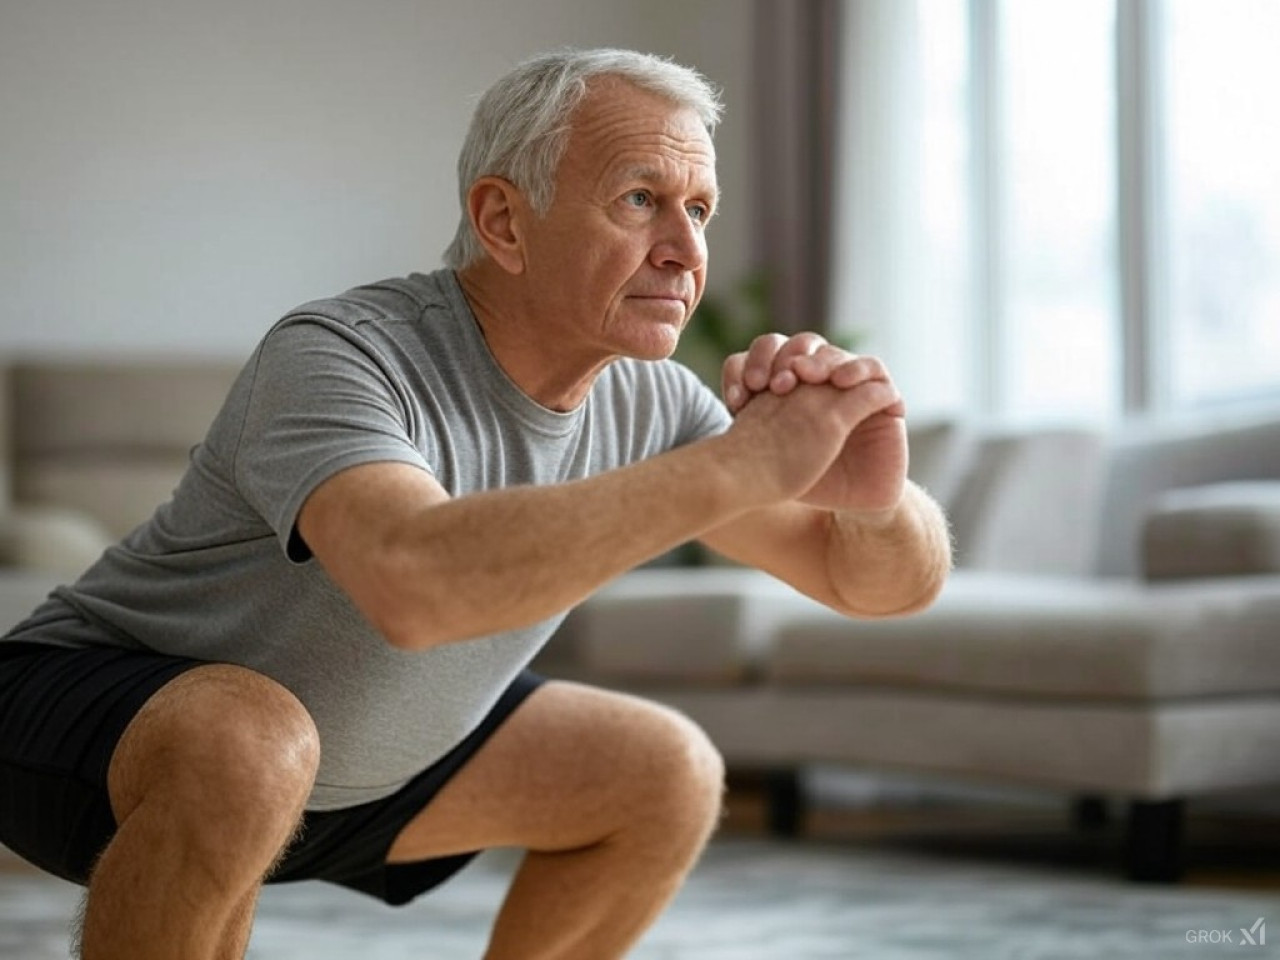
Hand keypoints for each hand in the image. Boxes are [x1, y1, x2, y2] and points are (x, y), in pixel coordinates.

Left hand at [721, 334, 907, 512]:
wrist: (852, 503)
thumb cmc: (810, 481)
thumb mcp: (772, 464)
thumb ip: (747, 444)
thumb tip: (714, 446)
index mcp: (785, 387)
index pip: (760, 357)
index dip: (746, 369)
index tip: (736, 401)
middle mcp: (816, 379)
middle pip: (796, 346)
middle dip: (781, 358)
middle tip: (771, 384)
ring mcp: (848, 385)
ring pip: (832, 352)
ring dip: (819, 360)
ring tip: (807, 375)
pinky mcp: (882, 395)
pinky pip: (875, 370)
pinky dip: (860, 371)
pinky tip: (843, 384)